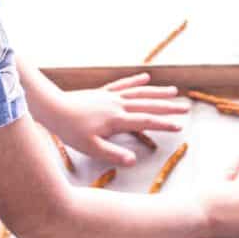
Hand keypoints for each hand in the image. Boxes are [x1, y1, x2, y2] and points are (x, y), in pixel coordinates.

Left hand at [51, 72, 188, 164]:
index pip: (146, 121)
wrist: (52, 107)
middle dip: (168, 106)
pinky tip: (146, 77)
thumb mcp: (91, 148)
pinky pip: (123, 85)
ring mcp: (110, 96)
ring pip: (139, 92)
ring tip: (174, 91)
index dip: (164, 124)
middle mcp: (117, 105)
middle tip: (186, 107)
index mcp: (117, 120)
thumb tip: (133, 161)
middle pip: (148, 104)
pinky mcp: (102, 92)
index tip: (180, 127)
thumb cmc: (70, 130)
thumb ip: (114, 154)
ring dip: (158, 92)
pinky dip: (135, 81)